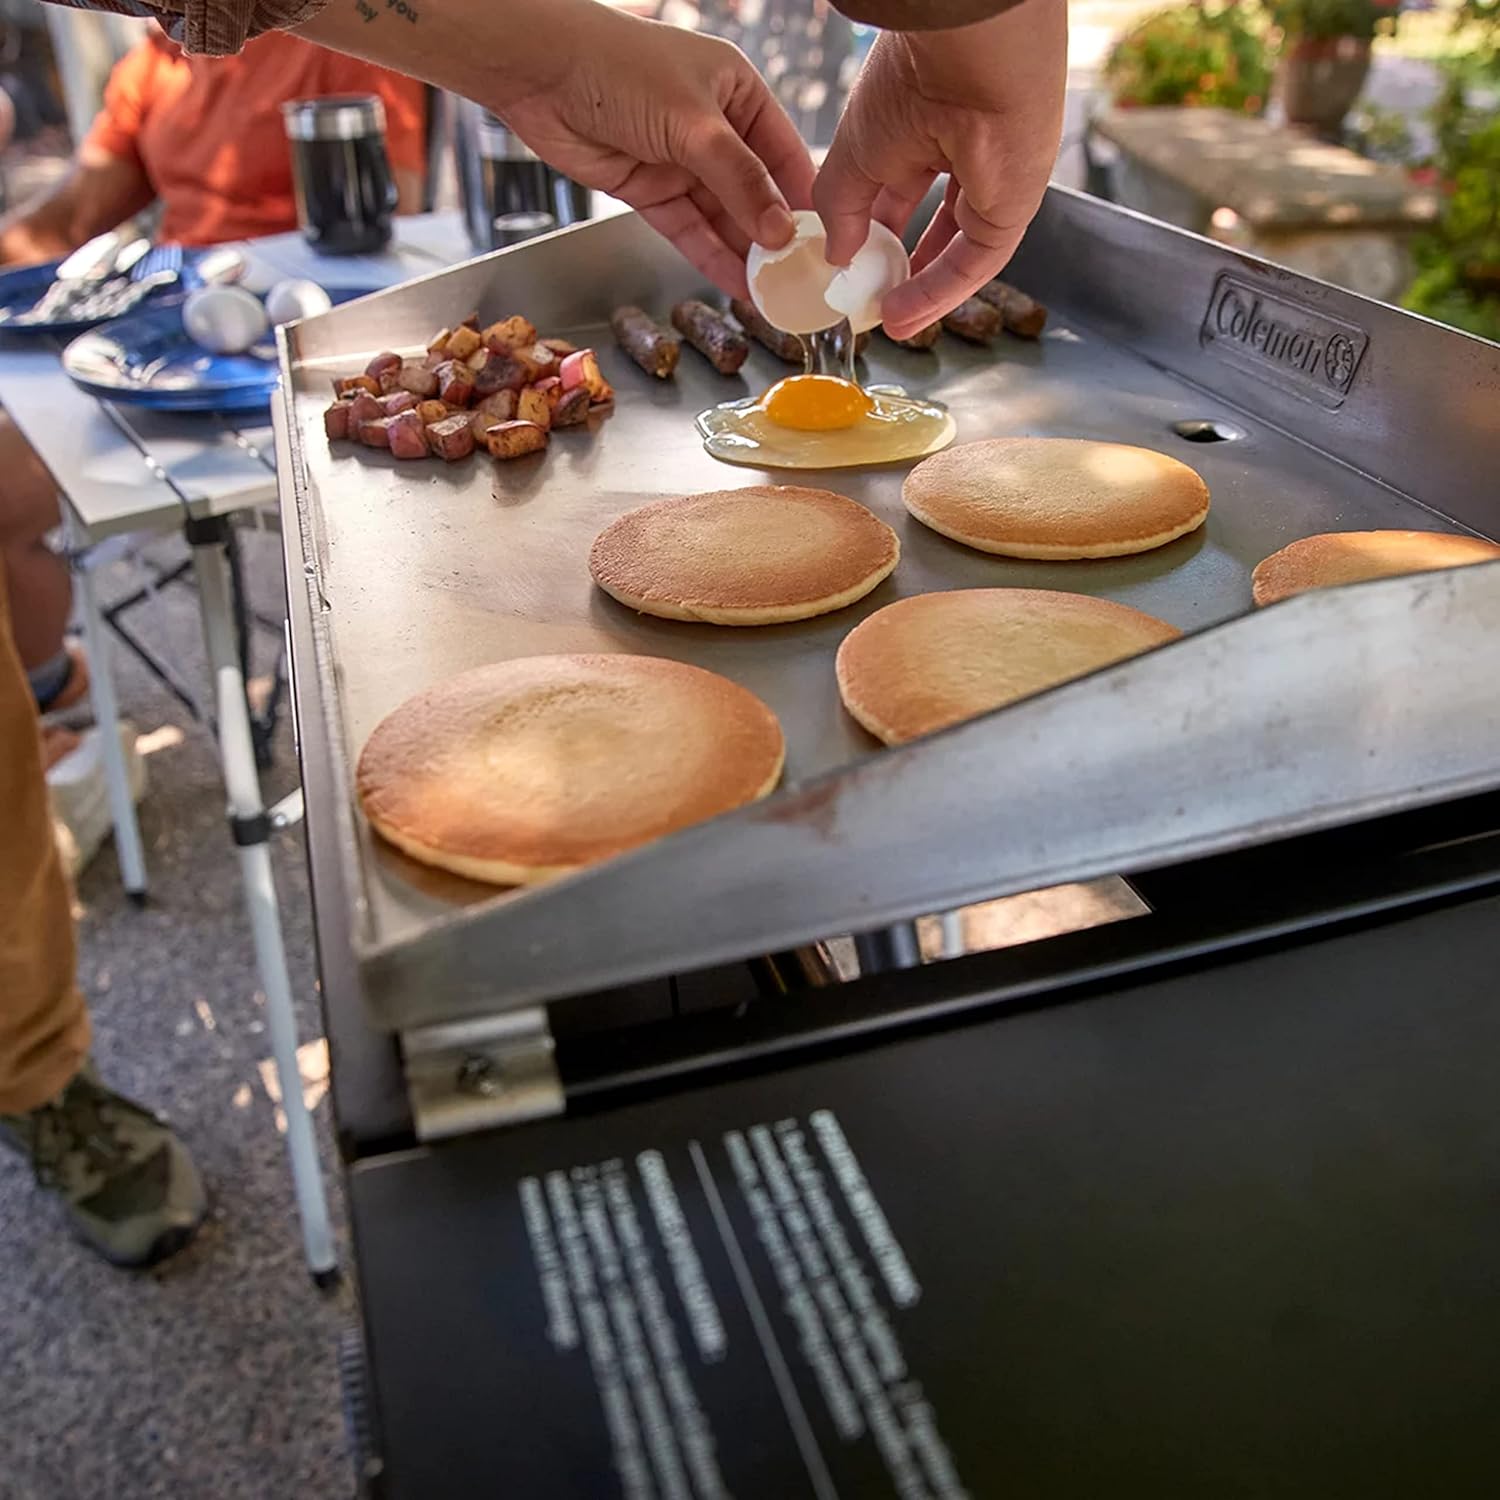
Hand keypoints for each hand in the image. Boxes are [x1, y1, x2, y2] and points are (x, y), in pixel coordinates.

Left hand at [499, 2, 815, 297]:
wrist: (541, 72)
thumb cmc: (619, 68)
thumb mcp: (695, 125)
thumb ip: (740, 182)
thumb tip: (779, 232)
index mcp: (738, 92)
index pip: (785, 155)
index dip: (804, 201)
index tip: (824, 244)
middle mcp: (714, 128)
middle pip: (755, 193)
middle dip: (775, 238)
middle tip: (800, 280)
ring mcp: (681, 161)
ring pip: (722, 218)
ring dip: (744, 256)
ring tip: (772, 293)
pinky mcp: (650, 188)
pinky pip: (690, 229)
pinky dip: (710, 256)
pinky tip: (735, 283)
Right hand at [812, 0, 1066, 339]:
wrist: (966, 53)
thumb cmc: (909, 78)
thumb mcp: (853, 154)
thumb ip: (840, 207)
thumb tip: (834, 254)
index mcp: (925, 128)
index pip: (900, 195)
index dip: (874, 236)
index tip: (851, 270)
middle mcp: (964, 155)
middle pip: (935, 227)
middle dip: (903, 269)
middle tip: (872, 301)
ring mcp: (993, 184)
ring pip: (956, 251)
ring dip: (921, 292)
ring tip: (887, 321)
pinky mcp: (1012, 208)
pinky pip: (973, 263)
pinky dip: (938, 292)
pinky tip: (902, 314)